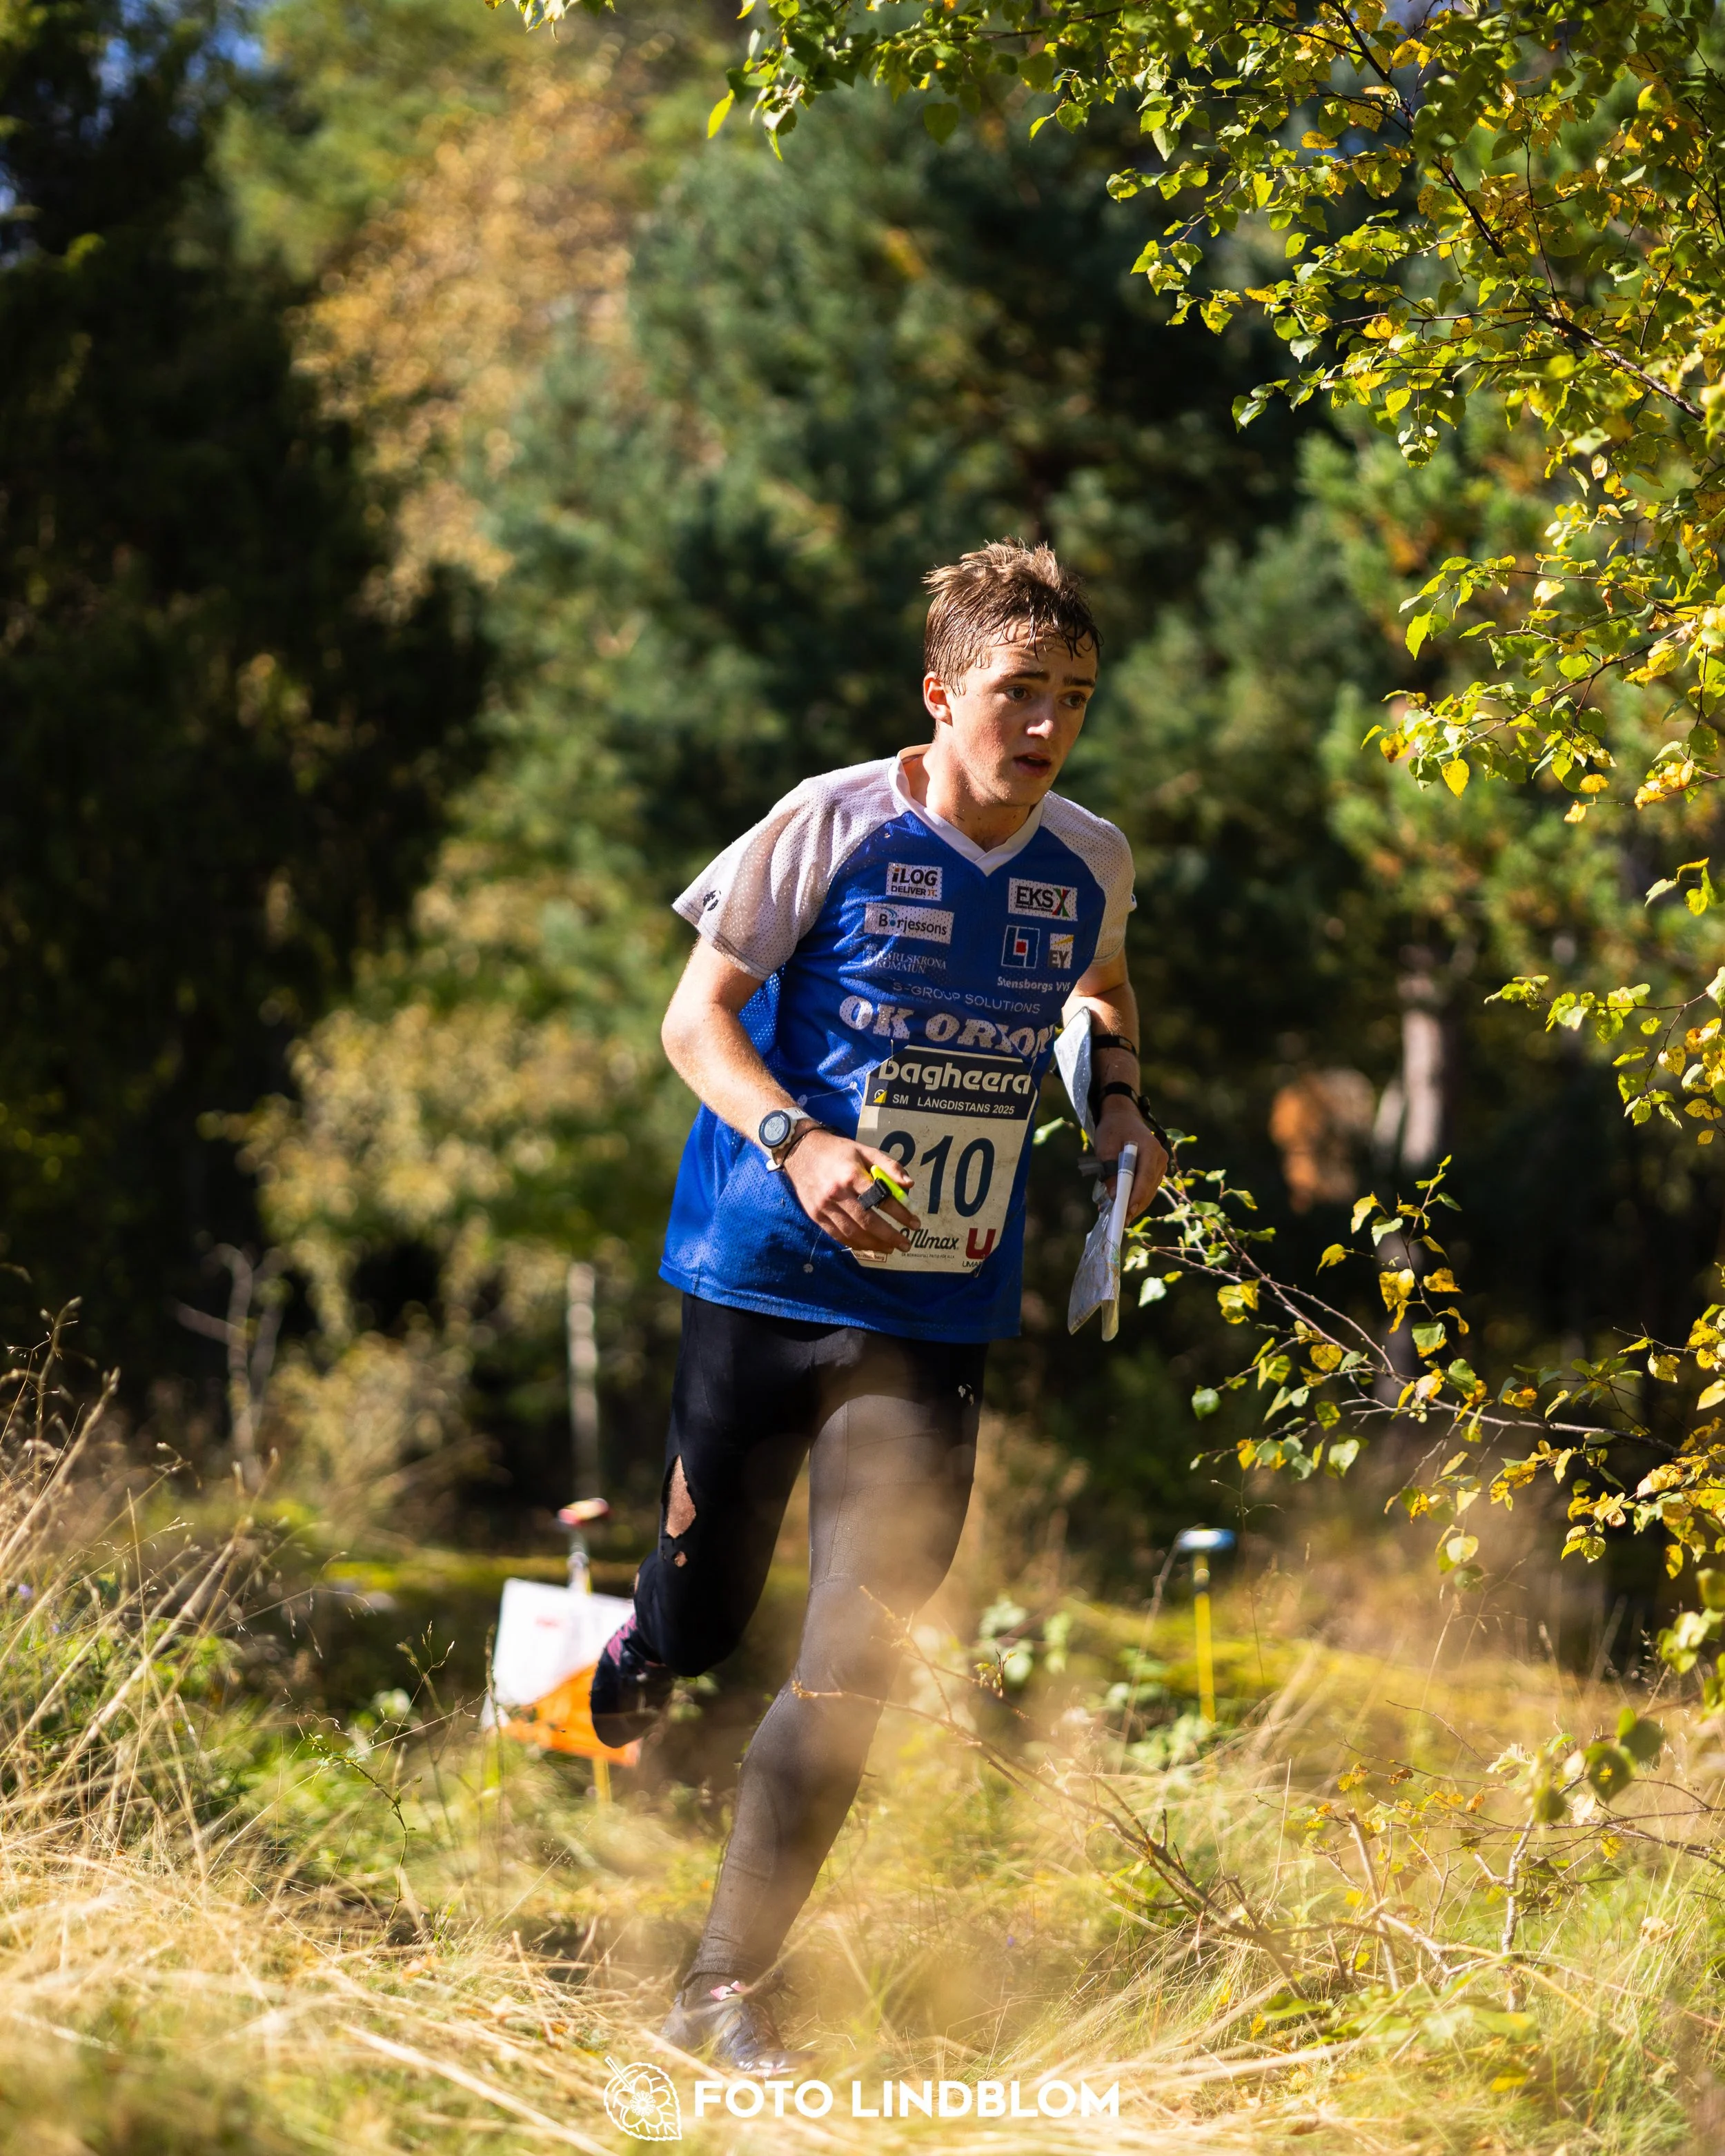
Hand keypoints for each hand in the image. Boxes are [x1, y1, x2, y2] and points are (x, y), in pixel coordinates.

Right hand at [784, 1132, 921, 1254]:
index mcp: (852, 1175)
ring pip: (853, 1233)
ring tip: (891, 1248)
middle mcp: (837, 1193)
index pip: (881, 1199)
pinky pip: (838, 1236)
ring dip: (875, 1244)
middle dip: (890, 1236)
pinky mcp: (816, 1216)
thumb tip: (909, 1185)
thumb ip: (889, 1166)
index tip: (915, 1223)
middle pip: (868, 1221)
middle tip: (906, 1244)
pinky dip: (856, 1244)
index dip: (901, 1213)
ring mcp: (824, 1207)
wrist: (801, 1151)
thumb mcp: (865, 1150)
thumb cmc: (838, 1151)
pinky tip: (870, 1246)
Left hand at [1095, 1096, 1167, 1220]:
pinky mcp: (1155, 1170)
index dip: (1136, 1197)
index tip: (1126, 1212)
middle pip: (1148, 1188)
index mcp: (1150, 1148)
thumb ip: (1109, 1169)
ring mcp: (1160, 1164)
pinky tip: (1123, 1205)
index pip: (1145, 1178)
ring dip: (1135, 1204)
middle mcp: (1160, 1158)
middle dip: (1134, 1206)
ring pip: (1149, 1191)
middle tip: (1119, 1221)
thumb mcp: (1105, 1146)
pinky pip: (1147, 1187)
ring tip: (1118, 1217)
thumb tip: (1113, 1195)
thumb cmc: (1113, 1129)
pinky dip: (1136, 1197)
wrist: (1123, 1117)